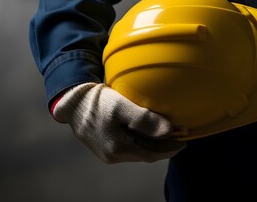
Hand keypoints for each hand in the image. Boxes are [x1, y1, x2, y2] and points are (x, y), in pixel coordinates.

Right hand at [53, 83, 186, 162]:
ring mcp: (107, 153)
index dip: (170, 149)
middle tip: (178, 137)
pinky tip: (145, 132)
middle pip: (146, 154)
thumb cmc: (97, 101)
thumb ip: (145, 119)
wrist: (72, 101)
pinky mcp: (103, 146)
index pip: (153, 154)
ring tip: (165, 134)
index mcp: (118, 148)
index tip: (184, 140)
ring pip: (137, 152)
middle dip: (163, 147)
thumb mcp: (122, 106)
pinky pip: (128, 147)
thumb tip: (169, 131)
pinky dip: (140, 141)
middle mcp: (113, 155)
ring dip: (152, 144)